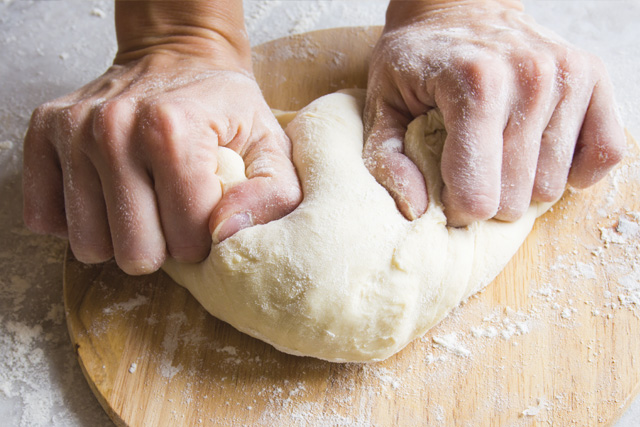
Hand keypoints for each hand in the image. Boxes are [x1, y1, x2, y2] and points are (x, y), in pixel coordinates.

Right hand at [23, 52, 300, 274]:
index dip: (203, 238)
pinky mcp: (43, 135)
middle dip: (160, 245)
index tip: (206, 213)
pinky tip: (108, 193)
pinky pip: (46, 219)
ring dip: (120, 235)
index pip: (186, 238)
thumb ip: (271, 195)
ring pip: (89, 245)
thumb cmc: (227, 111)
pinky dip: (80, 218)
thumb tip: (225, 234)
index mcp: (173, 131)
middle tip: (172, 212)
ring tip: (143, 201)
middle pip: (133, 252)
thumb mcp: (271, 147)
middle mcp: (113, 128)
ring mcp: (71, 131)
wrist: (180, 57)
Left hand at [364, 0, 625, 225]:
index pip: (478, 194)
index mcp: (475, 86)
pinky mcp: (591, 77)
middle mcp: (530, 79)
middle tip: (470, 172)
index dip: (457, 209)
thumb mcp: (381, 104)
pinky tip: (540, 157)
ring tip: (497, 154)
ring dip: (523, 184)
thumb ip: (386, 159)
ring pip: (553, 186)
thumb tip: (416, 209)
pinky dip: (574, 168)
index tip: (446, 194)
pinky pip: (604, 153)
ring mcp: (566, 77)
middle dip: (488, 199)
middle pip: (517, 198)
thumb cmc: (417, 60)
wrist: (457, 7)